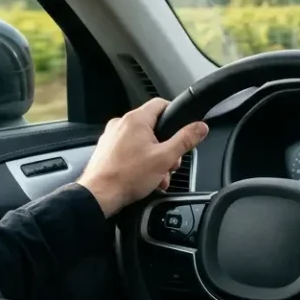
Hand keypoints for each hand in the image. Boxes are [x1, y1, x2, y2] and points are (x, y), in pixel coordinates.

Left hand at [77, 98, 208, 216]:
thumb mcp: (165, 158)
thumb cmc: (127, 176)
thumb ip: (185, 140)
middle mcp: (121, 124)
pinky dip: (140, 162)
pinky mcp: (107, 150)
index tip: (182, 127)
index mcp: (135, 120)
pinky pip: (129, 151)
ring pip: (142, 142)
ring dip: (155, 158)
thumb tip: (200, 127)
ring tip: (157, 176)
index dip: (175, 115)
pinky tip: (145, 178)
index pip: (161, 104)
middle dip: (166, 147)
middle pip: (153, 127)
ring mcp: (111, 137)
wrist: (99, 195)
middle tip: (170, 163)